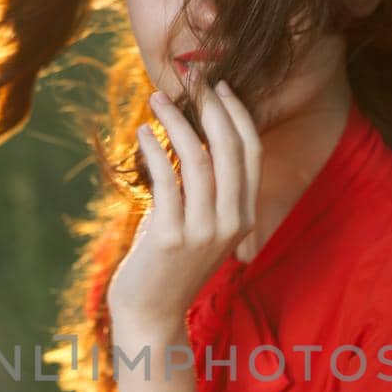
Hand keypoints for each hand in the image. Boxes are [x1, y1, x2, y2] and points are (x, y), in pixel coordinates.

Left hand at [107, 78, 261, 335]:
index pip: (250, 153)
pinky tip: (141, 132)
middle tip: (190, 78)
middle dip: (210, 107)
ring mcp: (202, 232)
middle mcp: (230, 223)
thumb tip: (190, 138)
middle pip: (229, 149)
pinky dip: (153, 149)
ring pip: (198, 160)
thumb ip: (203, 190)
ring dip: (176, 122)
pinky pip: (166, 180)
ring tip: (156, 100)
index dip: (237, 114)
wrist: (150, 314)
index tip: (218, 87)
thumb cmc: (167, 265)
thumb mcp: (197, 226)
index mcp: (243, 217)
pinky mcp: (169, 238)